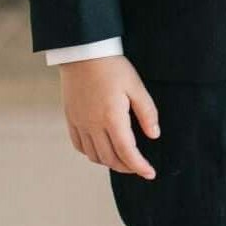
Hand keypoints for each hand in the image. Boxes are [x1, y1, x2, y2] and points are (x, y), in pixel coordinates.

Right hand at [58, 55, 159, 178]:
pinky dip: (92, 153)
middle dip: (127, 167)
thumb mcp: (135, 86)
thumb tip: (154, 135)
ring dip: (110, 162)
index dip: (139, 167)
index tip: (150, 173)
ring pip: (94, 156)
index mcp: (112, 117)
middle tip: (139, 166)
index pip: (127, 152)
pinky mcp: (70, 118)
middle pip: (110, 158)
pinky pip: (80, 145)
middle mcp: (93, 124)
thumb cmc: (111, 66)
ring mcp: (80, 123)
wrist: (82, 52)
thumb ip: (147, 112)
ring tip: (122, 159)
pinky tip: (101, 149)